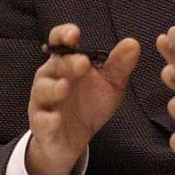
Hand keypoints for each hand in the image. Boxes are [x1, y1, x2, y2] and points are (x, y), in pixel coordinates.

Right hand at [27, 23, 139, 174]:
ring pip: (42, 91)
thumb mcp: (110, 83)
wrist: (74, 140)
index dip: (63, 35)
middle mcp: (50, 78)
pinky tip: (56, 119)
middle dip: (67, 63)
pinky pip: (41, 121)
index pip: (59, 42)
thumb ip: (119, 64)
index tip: (75, 34)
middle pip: (55, 65)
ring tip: (64, 88)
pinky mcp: (42, 125)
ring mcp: (43, 102)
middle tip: (83, 64)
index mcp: (66, 63)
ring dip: (53, 89)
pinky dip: (47, 120)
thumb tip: (133, 43)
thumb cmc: (90, 104)